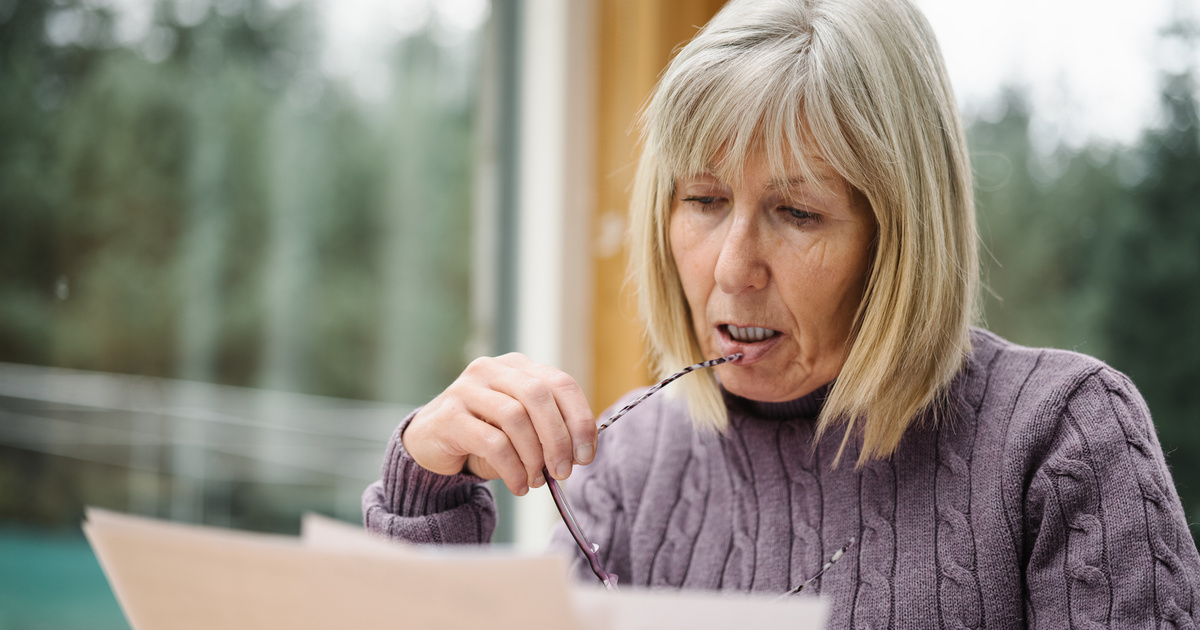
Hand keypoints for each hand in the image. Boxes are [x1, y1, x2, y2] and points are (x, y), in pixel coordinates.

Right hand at [400, 353, 596, 495]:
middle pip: (538, 395)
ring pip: (515, 418)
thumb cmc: (484, 436)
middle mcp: (492, 369)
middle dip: (558, 438)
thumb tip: (580, 452)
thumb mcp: (522, 428)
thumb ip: (550, 431)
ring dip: (533, 456)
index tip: (586, 455)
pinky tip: (518, 485)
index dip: (580, 420)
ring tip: (536, 480)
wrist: (430, 444)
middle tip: (563, 472)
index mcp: (518, 367)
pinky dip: (512, 469)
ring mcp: (467, 389)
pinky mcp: (448, 415)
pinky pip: (492, 442)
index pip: (561, 383)